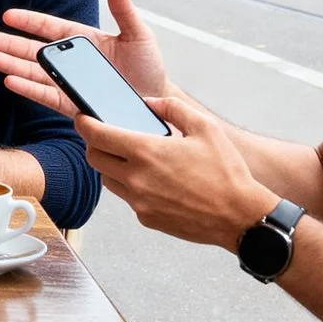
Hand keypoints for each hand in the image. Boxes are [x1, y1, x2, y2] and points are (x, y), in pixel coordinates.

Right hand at [0, 0, 170, 117]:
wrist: (156, 103)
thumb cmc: (148, 68)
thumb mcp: (138, 35)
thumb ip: (123, 11)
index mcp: (84, 41)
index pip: (50, 28)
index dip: (29, 22)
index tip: (8, 16)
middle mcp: (72, 62)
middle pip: (35, 51)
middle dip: (10, 44)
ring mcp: (69, 83)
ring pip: (35, 73)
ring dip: (12, 65)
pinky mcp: (72, 105)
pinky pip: (46, 96)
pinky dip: (29, 89)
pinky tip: (11, 81)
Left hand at [77, 93, 276, 248]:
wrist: (240, 216)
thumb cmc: (226, 172)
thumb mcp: (204, 127)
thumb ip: (172, 108)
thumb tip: (149, 103)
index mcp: (146, 152)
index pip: (96, 135)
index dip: (84, 123)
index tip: (82, 117)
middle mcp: (136, 178)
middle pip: (94, 158)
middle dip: (94, 144)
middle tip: (105, 135)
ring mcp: (139, 202)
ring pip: (107, 180)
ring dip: (110, 166)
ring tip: (129, 157)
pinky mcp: (146, 218)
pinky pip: (127, 198)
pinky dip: (130, 186)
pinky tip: (151, 179)